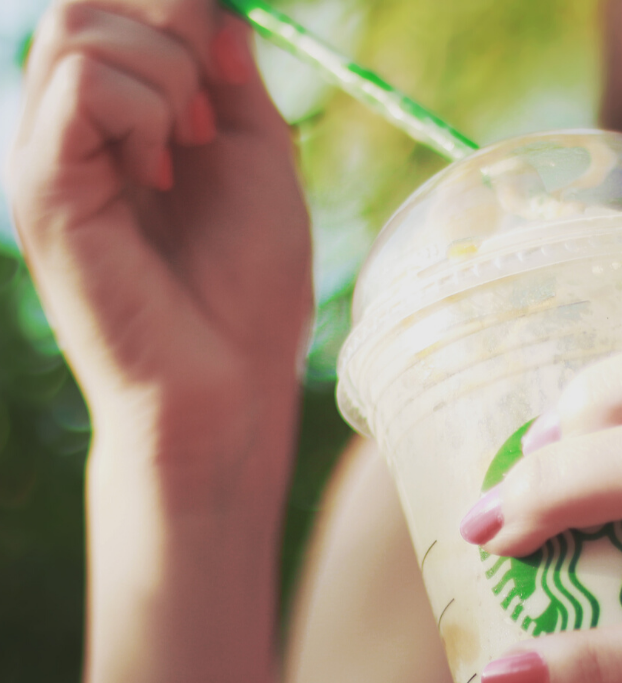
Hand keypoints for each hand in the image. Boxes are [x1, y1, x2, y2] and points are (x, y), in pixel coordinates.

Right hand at [6, 0, 311, 510]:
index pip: (117, 6)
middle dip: (171, 26)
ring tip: (192, 151)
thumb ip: (232, 80)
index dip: (179, 11)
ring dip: (165, 72)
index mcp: (120, 122)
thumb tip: (213, 8)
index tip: (226, 75)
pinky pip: (84, 85)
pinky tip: (165, 173)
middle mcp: (72, 131)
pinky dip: (144, 109)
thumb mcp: (258, 163)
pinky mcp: (43, 187)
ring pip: (79, 25)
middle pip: (88, 0)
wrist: (229, 385)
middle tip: (210, 119)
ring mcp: (49, 156)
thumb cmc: (251, 291)